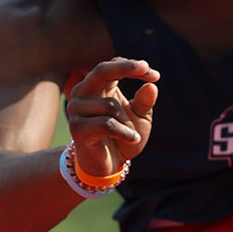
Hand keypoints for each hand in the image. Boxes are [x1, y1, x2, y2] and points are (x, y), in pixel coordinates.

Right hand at [67, 57, 158, 177]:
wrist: (108, 165)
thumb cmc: (123, 136)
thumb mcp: (140, 118)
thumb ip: (144, 102)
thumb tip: (151, 86)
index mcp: (99, 85)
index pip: (113, 66)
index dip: (132, 67)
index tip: (156, 76)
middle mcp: (83, 92)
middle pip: (102, 70)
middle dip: (125, 68)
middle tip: (145, 69)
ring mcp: (77, 109)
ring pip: (110, 105)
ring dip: (127, 121)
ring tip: (130, 134)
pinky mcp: (77, 128)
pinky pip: (106, 124)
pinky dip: (124, 132)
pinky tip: (133, 139)